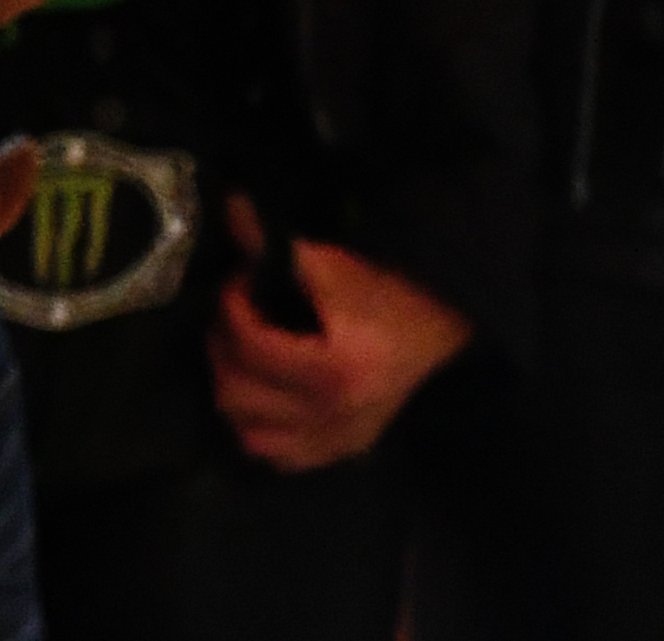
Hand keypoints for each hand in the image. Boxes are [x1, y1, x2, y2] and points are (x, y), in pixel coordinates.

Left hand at [204, 200, 468, 471]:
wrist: (440, 325)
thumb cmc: (387, 292)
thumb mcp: (330, 264)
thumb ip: (271, 244)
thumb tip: (229, 206)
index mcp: (336, 372)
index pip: (251, 347)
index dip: (230, 306)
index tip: (240, 283)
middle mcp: (337, 417)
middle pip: (238, 396)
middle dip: (223, 349)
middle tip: (235, 319)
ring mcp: (341, 441)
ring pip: (250, 435)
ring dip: (234, 392)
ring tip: (244, 356)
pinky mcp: (346, 451)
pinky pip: (281, 457)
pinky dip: (261, 429)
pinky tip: (266, 394)